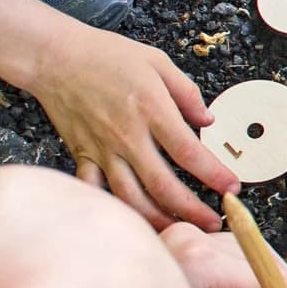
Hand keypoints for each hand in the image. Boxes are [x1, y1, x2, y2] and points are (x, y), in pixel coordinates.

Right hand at [25, 25, 240, 231]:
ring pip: (130, 197)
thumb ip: (186, 93)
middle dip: (192, 211)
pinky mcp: (82, 155)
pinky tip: (128, 222)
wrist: (55, 57)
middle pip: (163, 185)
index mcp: (152, 109)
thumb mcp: (157, 61)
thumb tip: (209, 120)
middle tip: (213, 224)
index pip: (189, 152)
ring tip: (178, 231)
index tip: (231, 188)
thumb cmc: (105, 55)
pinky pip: (96, 191)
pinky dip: (111, 209)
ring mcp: (103, 150)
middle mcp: (127, 136)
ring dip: (156, 219)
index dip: (213, 174)